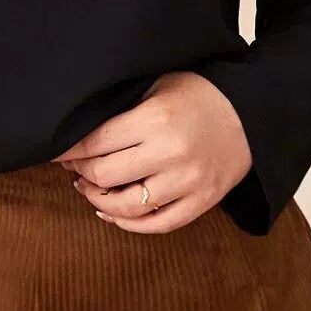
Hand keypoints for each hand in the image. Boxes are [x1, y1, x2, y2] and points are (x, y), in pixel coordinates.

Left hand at [51, 70, 252, 233]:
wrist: (253, 113)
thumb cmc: (199, 94)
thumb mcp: (158, 85)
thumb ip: (122, 106)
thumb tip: (78, 126)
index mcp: (155, 120)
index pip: (96, 142)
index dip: (70, 150)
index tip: (58, 150)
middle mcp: (170, 153)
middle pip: (105, 175)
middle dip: (81, 172)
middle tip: (73, 167)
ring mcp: (188, 181)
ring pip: (128, 206)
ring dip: (99, 200)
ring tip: (89, 189)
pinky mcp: (203, 201)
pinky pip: (159, 224)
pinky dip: (130, 224)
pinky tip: (112, 213)